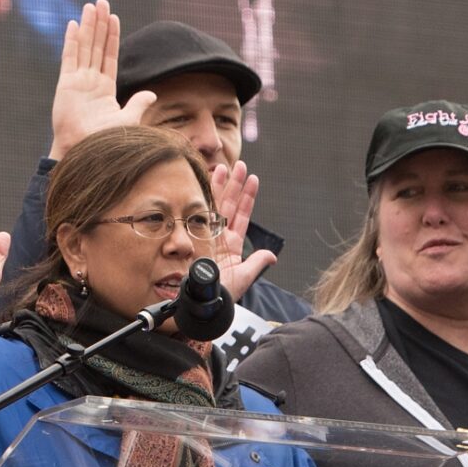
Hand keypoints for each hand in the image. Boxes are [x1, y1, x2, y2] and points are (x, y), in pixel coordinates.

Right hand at [50, 0, 151, 156]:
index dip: (112, 36)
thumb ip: (138, 104)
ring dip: (88, 26)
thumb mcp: (127, 120)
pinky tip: (74, 24)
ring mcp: (77, 81)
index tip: (114, 17)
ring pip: (85, 47)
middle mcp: (90, 81)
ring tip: (91, 6)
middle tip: (102, 2)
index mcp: (104, 89)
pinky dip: (72, 40)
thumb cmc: (104, 142)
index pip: (109, 56)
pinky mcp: (66, 84)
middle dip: (99, 24)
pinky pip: (70, 57)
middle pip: (96, 46)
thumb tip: (152, 94)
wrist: (84, 151)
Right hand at [207, 160, 277, 299]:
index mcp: (233, 244)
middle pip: (228, 204)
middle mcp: (220, 236)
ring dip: (219, 186)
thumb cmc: (222, 294)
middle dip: (234, 184)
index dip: (248, 198)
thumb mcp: (243, 278)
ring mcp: (206, 234)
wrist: (202, 301)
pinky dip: (202, 197)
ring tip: (223, 167)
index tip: (253, 180)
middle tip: (240, 165)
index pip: (242, 215)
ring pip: (214, 204)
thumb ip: (257, 263)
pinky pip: (199, 213)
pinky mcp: (194, 237)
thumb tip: (273, 256)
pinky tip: (205, 183)